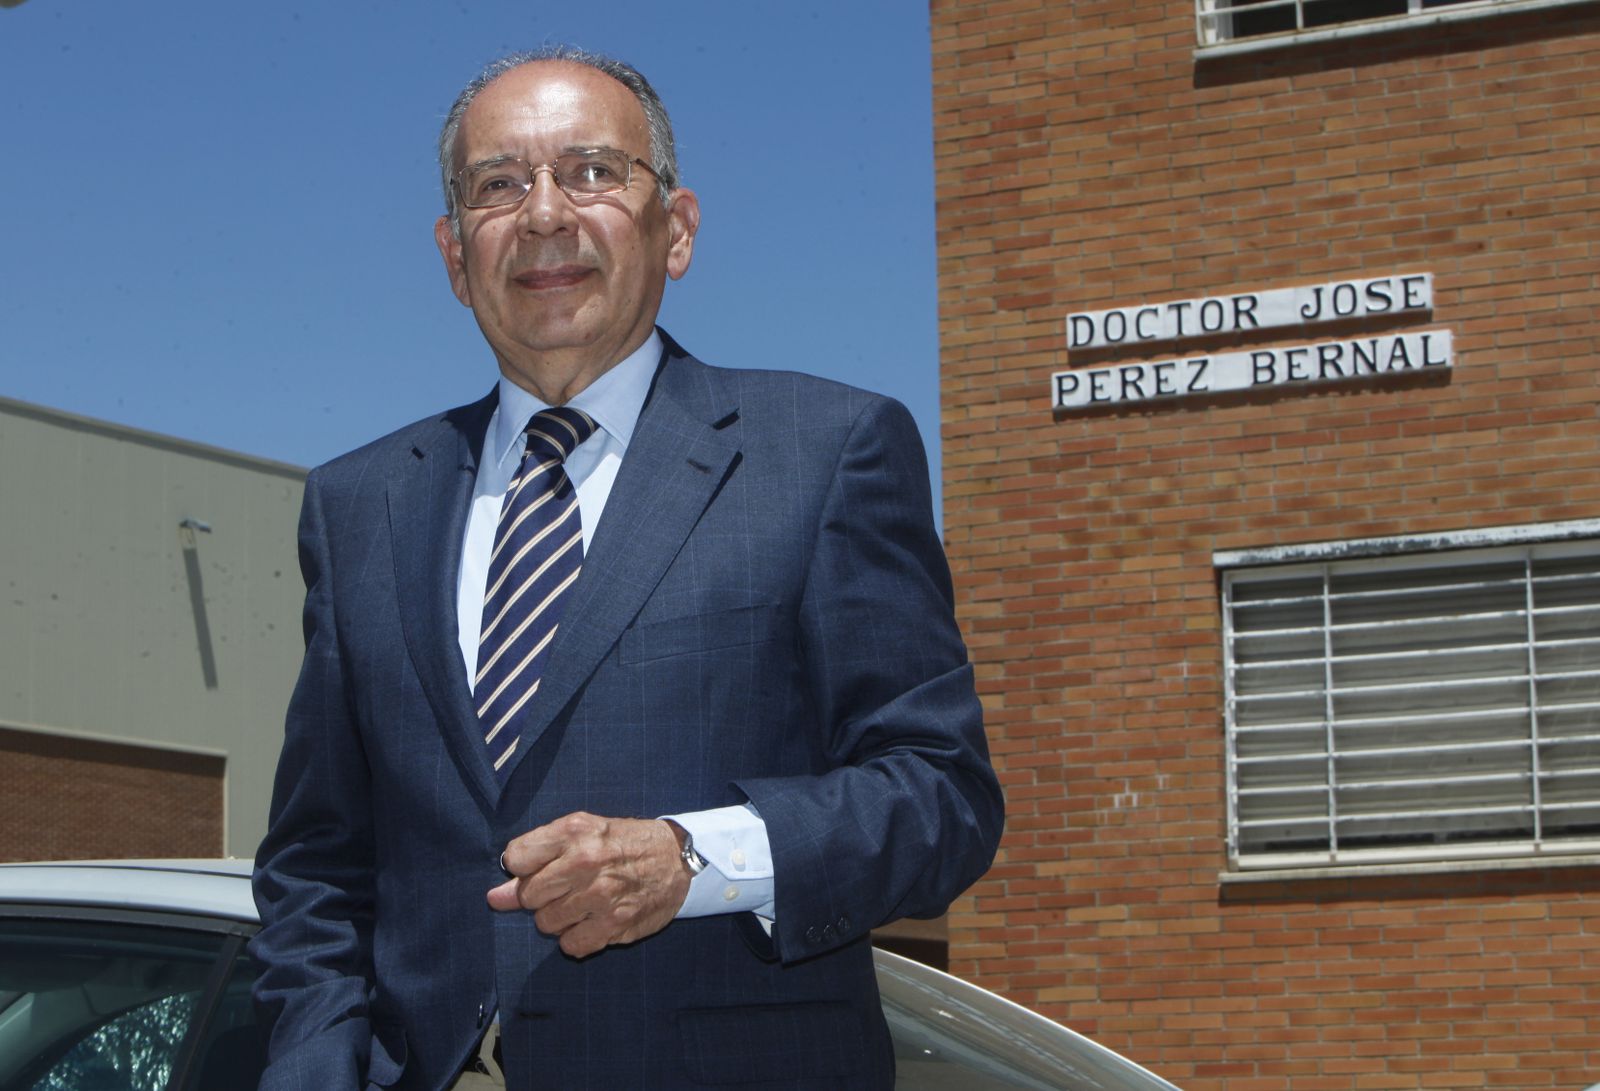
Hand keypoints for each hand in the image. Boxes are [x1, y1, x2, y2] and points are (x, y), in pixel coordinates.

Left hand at [487, 812, 690, 957]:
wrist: (677, 859)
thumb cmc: (622, 844)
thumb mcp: (583, 833)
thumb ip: (537, 859)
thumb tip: (495, 898)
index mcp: (575, 831)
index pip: (516, 857)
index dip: (523, 866)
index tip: (541, 866)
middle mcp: (586, 861)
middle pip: (528, 895)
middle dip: (540, 895)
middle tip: (565, 886)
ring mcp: (601, 896)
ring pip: (546, 923)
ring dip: (559, 917)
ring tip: (583, 902)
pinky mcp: (615, 925)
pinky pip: (571, 946)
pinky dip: (577, 938)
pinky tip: (592, 921)